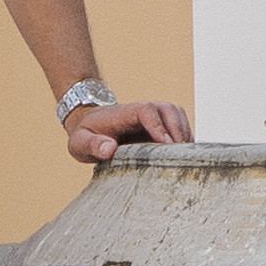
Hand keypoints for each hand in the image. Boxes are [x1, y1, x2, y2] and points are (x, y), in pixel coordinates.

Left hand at [62, 98, 191, 164]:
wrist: (89, 123)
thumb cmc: (85, 133)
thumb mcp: (80, 142)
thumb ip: (93, 145)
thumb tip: (108, 150)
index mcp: (126, 112)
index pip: (148, 111)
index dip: (159, 126)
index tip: (166, 145)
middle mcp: (143, 110)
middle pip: (169, 110)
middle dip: (178, 129)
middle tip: (181, 154)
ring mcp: (153, 116)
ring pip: (177, 115)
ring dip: (184, 132)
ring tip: (186, 155)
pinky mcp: (158, 124)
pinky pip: (177, 124)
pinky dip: (184, 136)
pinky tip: (184, 154)